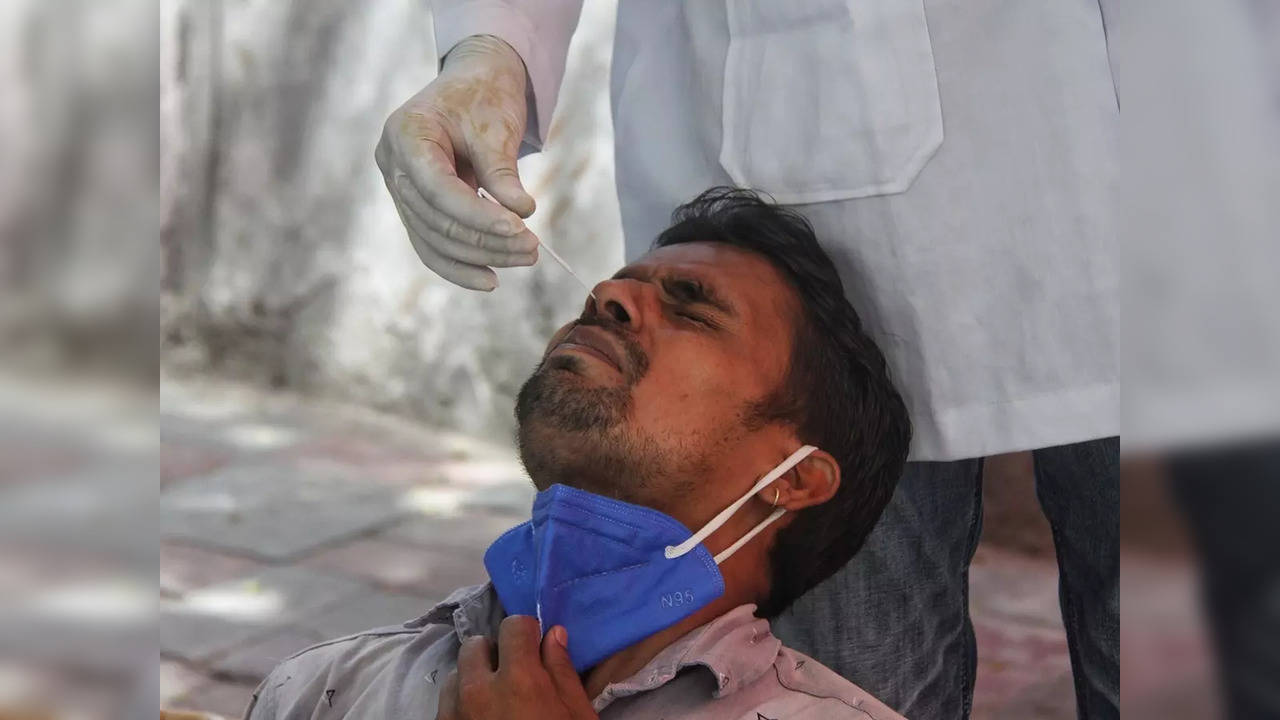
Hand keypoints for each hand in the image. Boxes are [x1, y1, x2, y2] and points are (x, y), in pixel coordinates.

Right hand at [376, 35, 538, 290]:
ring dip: (481, 256)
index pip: (438, 189)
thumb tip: (520, 214)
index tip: (519, 228)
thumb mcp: (496, 127)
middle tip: (532, 249)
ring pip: (434, 238)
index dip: (478, 215)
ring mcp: (398, 188)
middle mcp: (393, 164)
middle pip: (436, 219)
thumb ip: (502, 171)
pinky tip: (490, 278)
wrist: (474, 83)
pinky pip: (431, 244)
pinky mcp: (413, 206)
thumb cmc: (485, 97)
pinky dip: (460, 264)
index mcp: (406, 134)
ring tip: (525, 258)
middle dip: (486, 240)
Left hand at [436, 616, 597, 719]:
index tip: (534, 646)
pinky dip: (461, 704)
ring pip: (455, 674)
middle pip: (475, 645)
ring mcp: (454, 715)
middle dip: (495, 653)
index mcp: (518, 681)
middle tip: (514, 674)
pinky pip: (445, 704)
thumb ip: (562, 673)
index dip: (527, 632)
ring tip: (496, 702)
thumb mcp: (577, 718)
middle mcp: (478, 691)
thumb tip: (553, 635)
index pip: (513, 626)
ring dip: (474, 679)